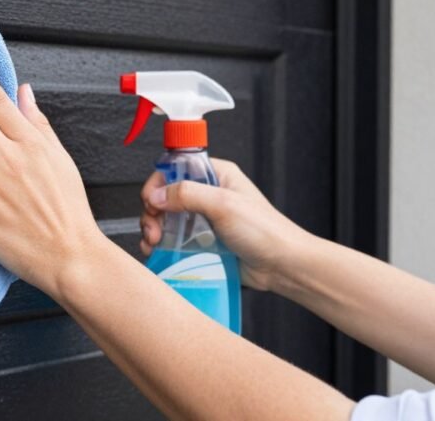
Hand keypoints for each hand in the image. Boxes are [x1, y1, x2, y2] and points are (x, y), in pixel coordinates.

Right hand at [139, 159, 312, 290]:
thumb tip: (156, 194)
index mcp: (216, 175)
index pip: (175, 168)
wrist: (283, 266)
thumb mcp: (224, 204)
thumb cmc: (266, 232)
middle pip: (166, 195)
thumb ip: (187, 194)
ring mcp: (204, 219)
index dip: (158, 183)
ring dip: (154, 229)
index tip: (151, 200)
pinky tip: (158, 251)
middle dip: (153, 212)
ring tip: (154, 242)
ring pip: (166, 218)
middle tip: (153, 227)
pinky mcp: (202, 241)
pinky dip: (161, 245)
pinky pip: (174, 239)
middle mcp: (208, 194)